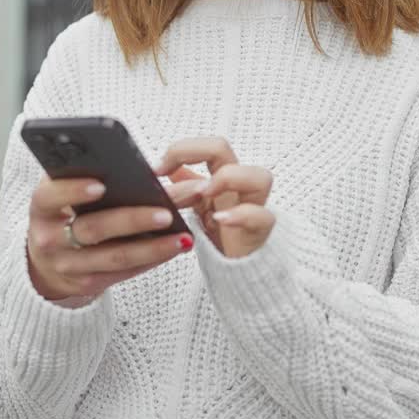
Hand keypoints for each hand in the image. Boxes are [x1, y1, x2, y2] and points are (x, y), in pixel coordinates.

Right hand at [25, 175, 202, 301]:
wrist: (47, 261)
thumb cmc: (66, 213)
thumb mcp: (63, 194)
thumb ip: (85, 176)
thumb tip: (139, 164)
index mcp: (41, 208)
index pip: (50, 196)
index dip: (73, 190)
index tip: (101, 184)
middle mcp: (50, 239)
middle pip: (94, 228)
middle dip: (134, 219)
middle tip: (166, 211)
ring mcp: (69, 265)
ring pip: (116, 256)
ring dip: (153, 246)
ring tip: (183, 233)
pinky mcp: (88, 284)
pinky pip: (125, 272)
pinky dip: (153, 258)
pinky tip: (176, 246)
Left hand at [152, 137, 275, 258]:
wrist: (239, 271)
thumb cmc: (222, 238)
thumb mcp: (197, 209)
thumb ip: (186, 187)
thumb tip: (165, 169)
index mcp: (220, 179)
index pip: (206, 146)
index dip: (181, 150)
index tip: (156, 169)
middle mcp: (237, 188)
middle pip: (224, 149)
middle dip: (196, 152)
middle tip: (169, 172)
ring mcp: (252, 207)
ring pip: (259, 177)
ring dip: (227, 178)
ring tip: (204, 194)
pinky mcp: (259, 232)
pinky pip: (262, 216)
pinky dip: (241, 215)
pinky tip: (219, 220)